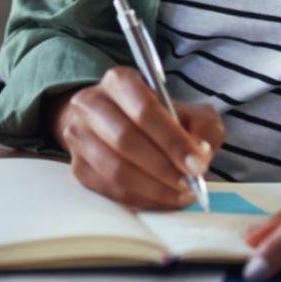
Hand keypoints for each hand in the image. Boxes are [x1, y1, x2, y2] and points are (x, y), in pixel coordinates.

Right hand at [46, 67, 225, 210]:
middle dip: (164, 167)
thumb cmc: (155, 118)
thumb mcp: (186, 111)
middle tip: (190, 183)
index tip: (197, 164)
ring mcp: (80, 136)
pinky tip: (162, 198)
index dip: (173, 140)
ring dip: (153, 188)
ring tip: (179, 193)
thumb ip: (202, 126)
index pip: (144, 110)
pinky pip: (109, 190)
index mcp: (120, 81)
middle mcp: (91, 104)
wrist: (115, 122)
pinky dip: (140, 199)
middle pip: (126, 141)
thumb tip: (200, 152)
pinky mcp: (78, 166)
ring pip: (115, 169)